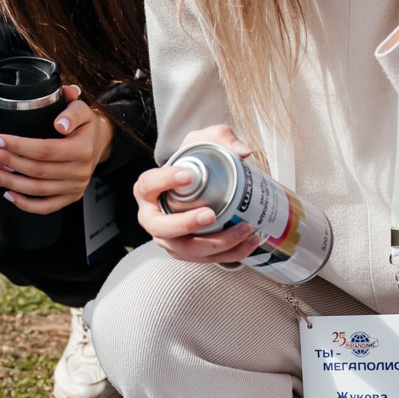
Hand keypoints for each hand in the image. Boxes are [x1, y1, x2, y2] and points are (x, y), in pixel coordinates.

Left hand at [0, 81, 116, 213]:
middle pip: (38, 171)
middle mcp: (81, 172)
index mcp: (83, 149)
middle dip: (9, 163)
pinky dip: (25, 204)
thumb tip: (60, 125)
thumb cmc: (83, 122)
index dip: (18, 146)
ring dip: (11, 183)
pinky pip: (46, 207)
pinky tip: (8, 194)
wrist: (99, 141)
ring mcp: (76, 187)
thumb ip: (72, 111)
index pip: (45, 150)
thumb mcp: (82, 109)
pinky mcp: (71, 198)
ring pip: (38, 190)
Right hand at [133, 123, 260, 264]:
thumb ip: (222, 138)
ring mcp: (170, 240)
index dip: (164, 181)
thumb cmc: (196, 165)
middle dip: (186, 224)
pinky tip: (251, 240)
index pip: (148, 184)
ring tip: (244, 228)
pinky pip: (209, 259)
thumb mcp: (204, 143)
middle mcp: (153, 219)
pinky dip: (232, 253)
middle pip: (161, 228)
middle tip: (210, 214)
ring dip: (217, 243)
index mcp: (147, 190)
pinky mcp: (189, 253)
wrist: (200, 189)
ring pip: (188, 249)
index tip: (189, 175)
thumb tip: (243, 152)